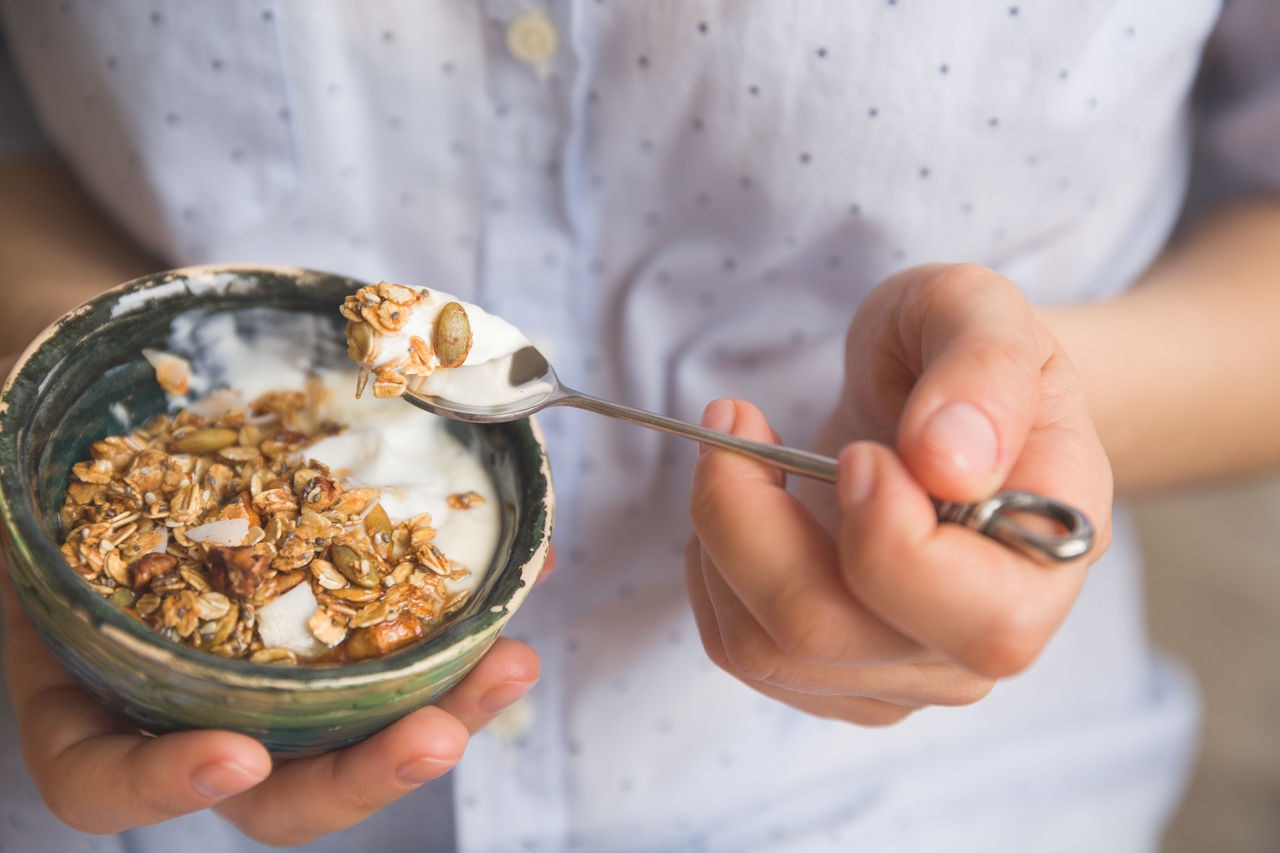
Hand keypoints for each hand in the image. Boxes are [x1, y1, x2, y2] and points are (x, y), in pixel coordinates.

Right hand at [0, 365, 539, 844]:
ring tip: (514, 661)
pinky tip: (528, 572)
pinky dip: (466, 613)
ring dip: (446, 704)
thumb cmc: (52, 431)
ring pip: (360, 724)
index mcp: (88, 677)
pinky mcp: (342, 612)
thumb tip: (15, 426)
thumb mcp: (21, 455)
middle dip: (362, 771)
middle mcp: (187, 691)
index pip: (101, 775)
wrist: (128, 392)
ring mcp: (274, 658)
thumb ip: (24, 471)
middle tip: (437, 735)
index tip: (235, 755)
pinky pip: (409, 636)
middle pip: (273, 783)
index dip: (160, 786)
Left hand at [685, 263, 1111, 724]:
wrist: (936, 394)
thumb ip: (984, 369)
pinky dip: (710, 567)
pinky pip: (739, 648)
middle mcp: (983, 637)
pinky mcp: (836, 673)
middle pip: (833, 634)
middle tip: (736, 420)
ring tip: (735, 446)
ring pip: (767, 648)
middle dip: (749, 521)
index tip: (854, 451)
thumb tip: (951, 463)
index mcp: (1049, 554)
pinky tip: (743, 505)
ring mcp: (906, 668)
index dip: (890, 541)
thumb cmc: (959, 351)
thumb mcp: (979, 309)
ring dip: (719, 534)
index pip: (982, 619)